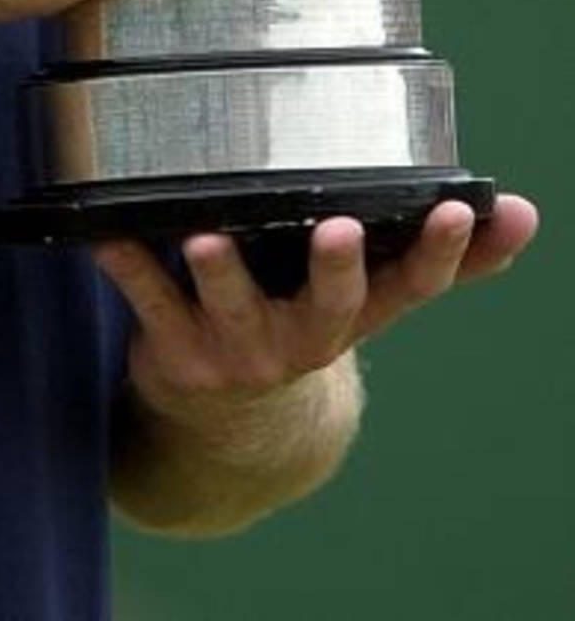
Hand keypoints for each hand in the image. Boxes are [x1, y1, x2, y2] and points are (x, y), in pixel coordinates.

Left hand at [96, 194, 539, 409]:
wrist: (225, 421)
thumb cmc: (301, 320)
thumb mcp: (368, 296)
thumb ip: (440, 255)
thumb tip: (524, 211)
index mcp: (354, 315)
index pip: (411, 286)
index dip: (440, 252)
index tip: (458, 209)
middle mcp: (303, 337)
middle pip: (329, 304)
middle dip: (335, 266)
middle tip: (338, 227)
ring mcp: (239, 348)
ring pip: (231, 304)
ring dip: (220, 270)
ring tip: (209, 236)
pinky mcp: (176, 350)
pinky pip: (146, 300)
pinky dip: (125, 264)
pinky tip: (104, 230)